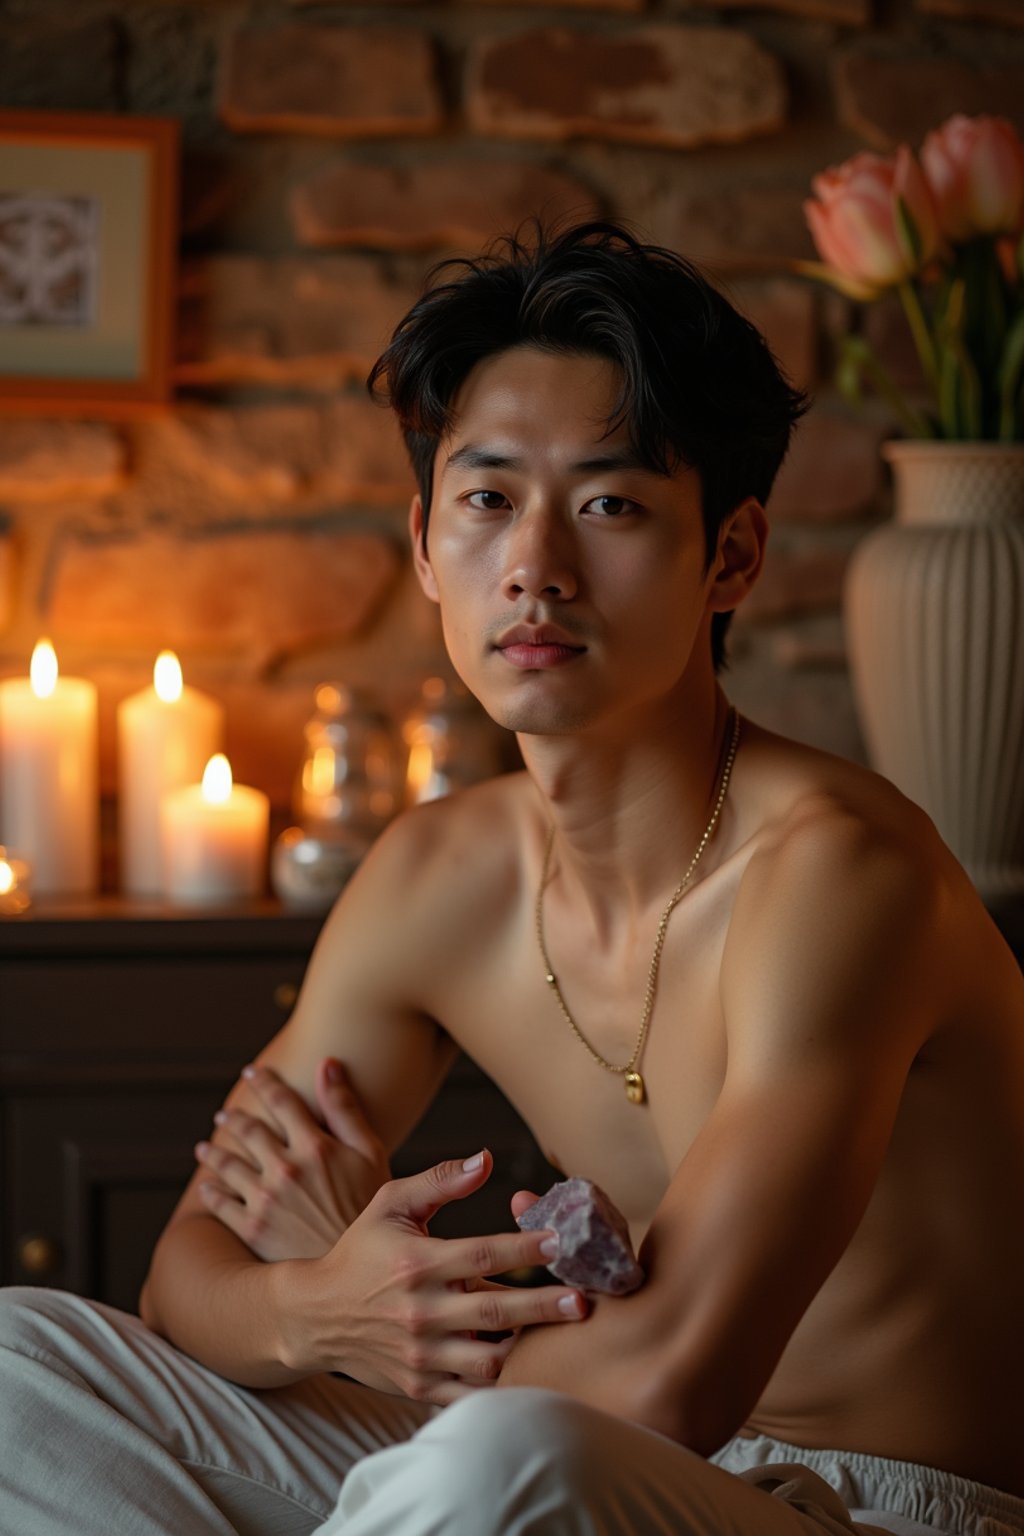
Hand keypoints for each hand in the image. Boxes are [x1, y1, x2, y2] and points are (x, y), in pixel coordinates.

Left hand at [195, 1059, 389, 1260]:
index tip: (252, 1072)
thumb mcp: (370, 1154)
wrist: (357, 1273)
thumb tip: (327, 1064)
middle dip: (235, 1118)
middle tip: (225, 1114)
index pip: (281, 1101)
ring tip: (205, 1147)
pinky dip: (211, 1191)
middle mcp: (285, 1168)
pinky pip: (221, 1204)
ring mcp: (265, 1200)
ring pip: (227, 1165)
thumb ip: (345, 1109)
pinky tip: (208, 1187)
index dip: (265, 1082)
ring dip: (214, 1152)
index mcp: (314, 1146)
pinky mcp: (252, 1229)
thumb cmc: (370, 1210)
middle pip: (249, 1130)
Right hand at [280, 1150, 587, 1404]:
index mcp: (417, 1264)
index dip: (525, 1248)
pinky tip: (527, 1373)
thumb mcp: (391, 1205)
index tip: (561, 1242)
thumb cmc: (361, 1252)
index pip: (482, 1255)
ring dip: (525, 1351)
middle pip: (494, 1313)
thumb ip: (440, 1180)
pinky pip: (468, 1395)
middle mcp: (420, 1312)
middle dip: (543, 1307)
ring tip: (560, 1339)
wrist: (314, 1315)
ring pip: (486, 1361)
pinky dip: (498, 1389)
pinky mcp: (418, 1386)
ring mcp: (419, 1354)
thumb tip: (487, 1158)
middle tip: (582, 1302)